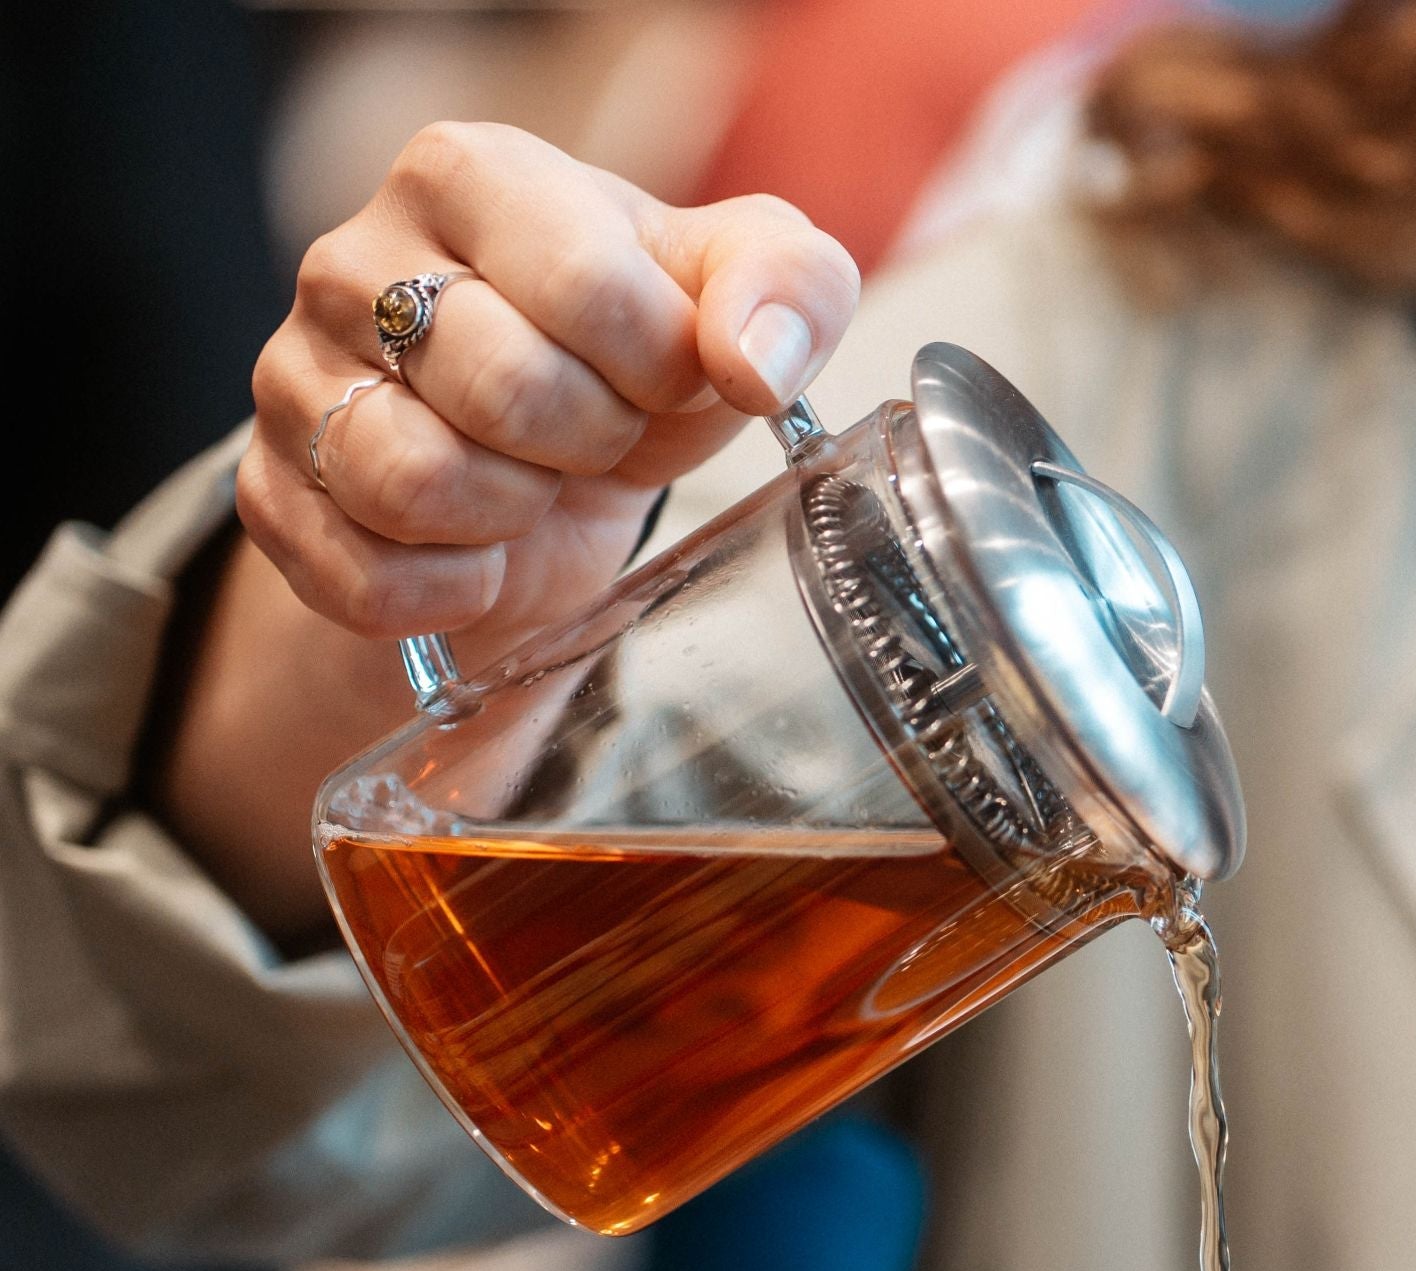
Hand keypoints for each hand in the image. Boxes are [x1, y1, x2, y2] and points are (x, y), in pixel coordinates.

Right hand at [239, 120, 859, 660]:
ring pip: (416, 482)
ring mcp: (294, 380)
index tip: (662, 377)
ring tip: (529, 487)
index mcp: (470, 177)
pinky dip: (454, 594)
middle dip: (589, 444)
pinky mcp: (273, 496)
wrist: (540, 483)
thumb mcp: (733, 305)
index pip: (585, 281)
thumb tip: (752, 362)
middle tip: (594, 440)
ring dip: (513, 516)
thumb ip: (786, 288)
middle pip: (503, 386)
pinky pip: (369, 580)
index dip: (657, 365)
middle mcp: (353, 261)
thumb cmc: (632, 369)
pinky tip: (477, 554)